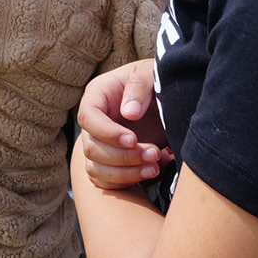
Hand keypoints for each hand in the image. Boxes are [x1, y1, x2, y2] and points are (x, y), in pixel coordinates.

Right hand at [78, 59, 172, 188]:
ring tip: (155, 167)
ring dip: (126, 173)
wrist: (169, 100)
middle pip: (91, 148)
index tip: (133, 140)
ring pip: (96, 169)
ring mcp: (100, 144)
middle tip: (154, 153)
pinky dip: (128, 182)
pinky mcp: (110, 163)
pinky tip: (153, 172)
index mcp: (98, 96)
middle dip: (123, 157)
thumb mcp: (150, 74)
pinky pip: (106, 182)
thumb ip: (139, 87)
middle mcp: (94, 122)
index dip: (107, 132)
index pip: (88, 117)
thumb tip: (128, 114)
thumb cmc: (157, 81)